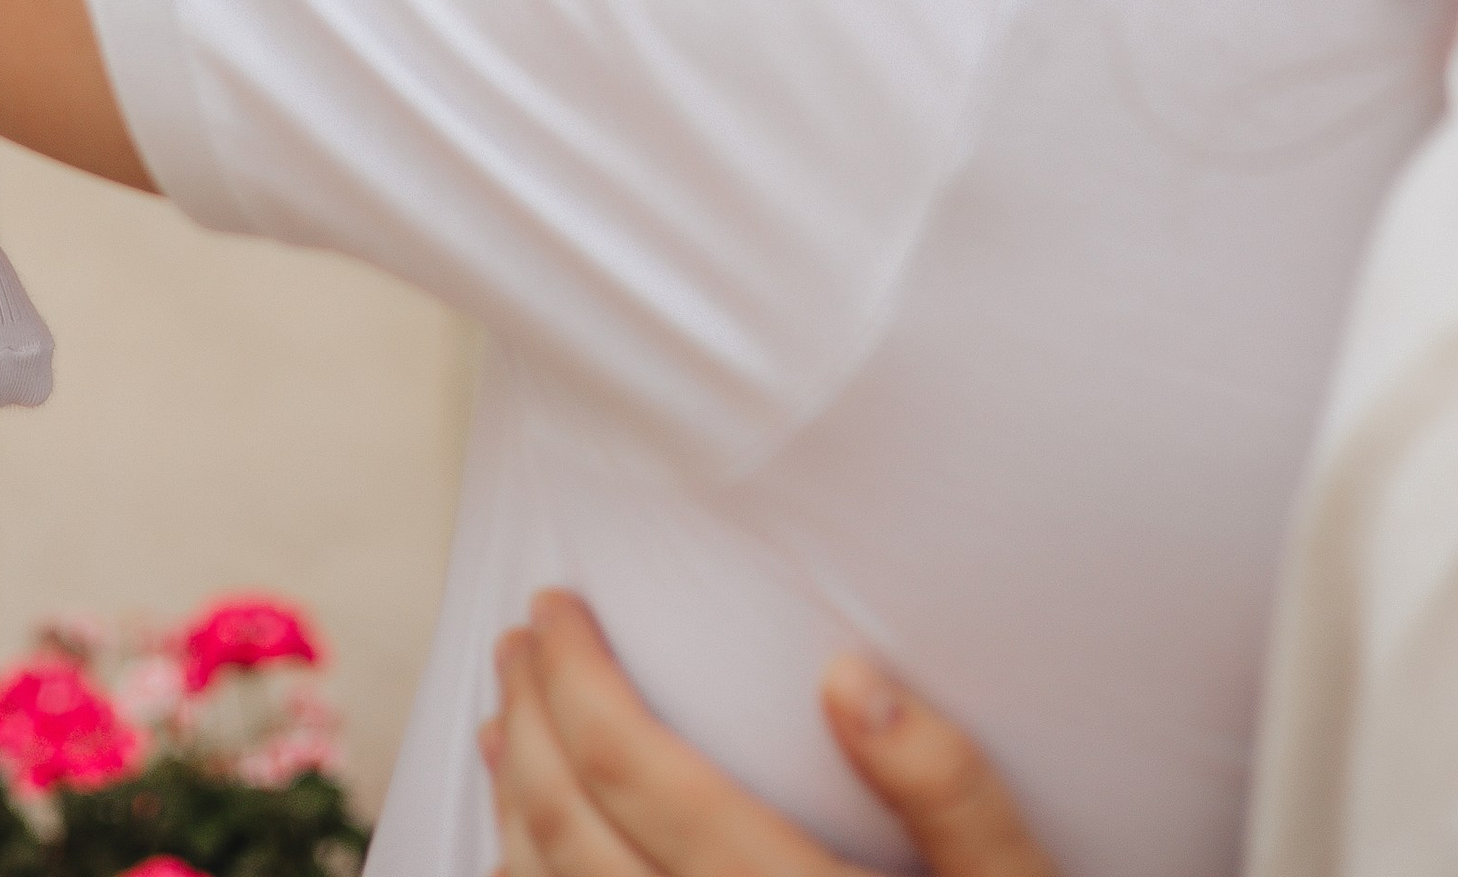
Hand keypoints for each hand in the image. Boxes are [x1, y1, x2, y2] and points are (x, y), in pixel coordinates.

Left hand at [482, 593, 1059, 876]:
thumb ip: (950, 792)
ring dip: (511, 806)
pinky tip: (525, 851)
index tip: (557, 606)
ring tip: (507, 725)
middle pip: (571, 833)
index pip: (641, 776)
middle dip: (532, 720)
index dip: (579, 679)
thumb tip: (848, 677)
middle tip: (519, 640)